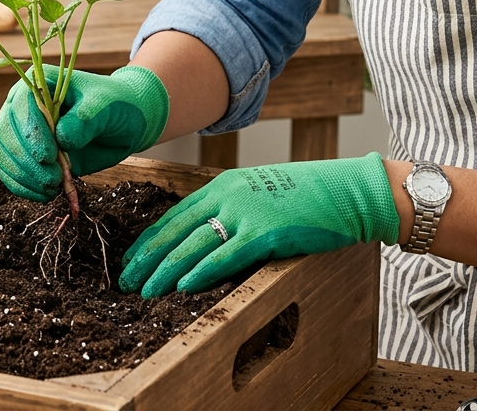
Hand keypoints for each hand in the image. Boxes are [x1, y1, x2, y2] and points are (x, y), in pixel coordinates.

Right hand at [0, 65, 168, 200]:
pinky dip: (22, 187)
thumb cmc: (114, 105)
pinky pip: (10, 172)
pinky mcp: (27, 155)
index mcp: (39, 82)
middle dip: (26, 160)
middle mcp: (22, 105)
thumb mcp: (105, 106)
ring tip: (52, 187)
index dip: (30, 133)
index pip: (20, 105)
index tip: (49, 156)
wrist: (122, 123)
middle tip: (53, 178)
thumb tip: (62, 139)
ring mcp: (22, 131)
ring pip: (3, 154)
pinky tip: (43, 194)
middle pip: (5, 131)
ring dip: (23, 176)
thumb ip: (84, 119)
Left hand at [120, 153, 399, 297]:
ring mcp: (246, 213)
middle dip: (147, 258)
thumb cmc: (310, 196)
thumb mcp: (261, 192)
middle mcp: (228, 196)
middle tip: (126, 281)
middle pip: (176, 231)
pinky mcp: (266, 233)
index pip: (175, 216)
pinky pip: (226, 256)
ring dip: (165, 270)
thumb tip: (206, 236)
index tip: (131, 259)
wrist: (350, 191)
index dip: (150, 240)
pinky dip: (201, 272)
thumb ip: (231, 210)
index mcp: (224, 186)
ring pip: (193, 245)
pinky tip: (182, 286)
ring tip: (145, 290)